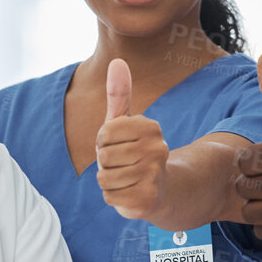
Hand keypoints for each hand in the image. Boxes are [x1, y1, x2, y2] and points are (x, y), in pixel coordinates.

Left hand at [95, 58, 169, 220]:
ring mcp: (154, 175)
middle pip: (104, 156)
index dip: (103, 142)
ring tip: (125, 178)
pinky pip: (109, 196)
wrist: (158, 190)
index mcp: (150, 127)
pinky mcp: (147, 199)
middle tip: (122, 165)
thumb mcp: (124, 122)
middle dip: (105, 163)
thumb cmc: (134, 152)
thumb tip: (117, 61)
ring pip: (104, 177)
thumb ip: (119, 94)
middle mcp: (158, 149)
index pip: (104, 133)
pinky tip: (128, 193)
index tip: (117, 145)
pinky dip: (112, 197)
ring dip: (108, 181)